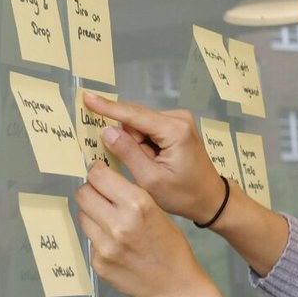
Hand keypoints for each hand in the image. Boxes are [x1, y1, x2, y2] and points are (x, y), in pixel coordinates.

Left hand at [76, 160, 213, 296]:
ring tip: (110, 222)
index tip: (98, 172)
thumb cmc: (170, 246)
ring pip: (82, 216)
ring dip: (92, 215)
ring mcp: (105, 246)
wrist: (174, 285)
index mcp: (138, 205)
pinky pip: (90, 240)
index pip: (98, 176)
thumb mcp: (157, 211)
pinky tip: (115, 245)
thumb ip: (129, 196)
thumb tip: (103, 181)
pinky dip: (99, 238)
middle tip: (100, 196)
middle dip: (90, 191)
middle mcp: (118, 224)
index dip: (96, 171)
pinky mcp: (98, 263)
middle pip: (83, 194)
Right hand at [82, 93, 225, 223]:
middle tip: (141, 167)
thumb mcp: (151, 180)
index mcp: (174, 129)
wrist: (210, 198)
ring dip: (137, 145)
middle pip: (135, 121)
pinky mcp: (176, 126)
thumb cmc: (183, 194)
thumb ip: (128, 153)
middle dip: (128, 141)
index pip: (133, 115)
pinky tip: (153, 161)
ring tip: (152, 167)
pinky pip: (148, 130)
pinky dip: (144, 145)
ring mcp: (178, 120)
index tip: (87, 97)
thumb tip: (107, 131)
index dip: (107, 107)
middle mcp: (178, 118)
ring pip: (140, 126)